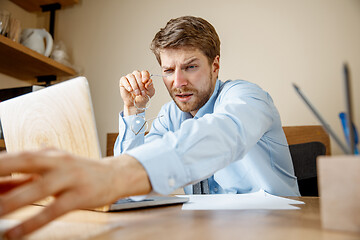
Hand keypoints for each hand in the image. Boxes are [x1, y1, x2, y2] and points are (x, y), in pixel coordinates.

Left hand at [0, 149, 150, 238]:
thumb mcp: (54, 168)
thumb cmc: (80, 172)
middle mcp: (58, 162)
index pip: (17, 156)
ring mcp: (70, 178)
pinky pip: (53, 210)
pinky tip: (16, 233)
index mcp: (49, 154)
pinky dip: (33, 222)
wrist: (115, 174)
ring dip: (11, 202)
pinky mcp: (80, 196)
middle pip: (24, 162)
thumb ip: (26, 175)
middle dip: (2, 170)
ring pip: (37, 189)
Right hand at [119, 70, 155, 115]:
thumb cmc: (143, 96)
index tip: (144, 82)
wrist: (137, 104)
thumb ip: (150, 86)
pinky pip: (124, 79)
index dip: (145, 76)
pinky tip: (130, 90)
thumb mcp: (150, 92)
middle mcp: (136, 75)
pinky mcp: (123, 81)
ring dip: (135, 86)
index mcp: (144, 76)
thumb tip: (147, 83)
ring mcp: (129, 78)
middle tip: (142, 93)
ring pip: (131, 76)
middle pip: (137, 74)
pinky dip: (127, 85)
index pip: (144, 72)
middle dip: (140, 84)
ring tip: (137, 94)